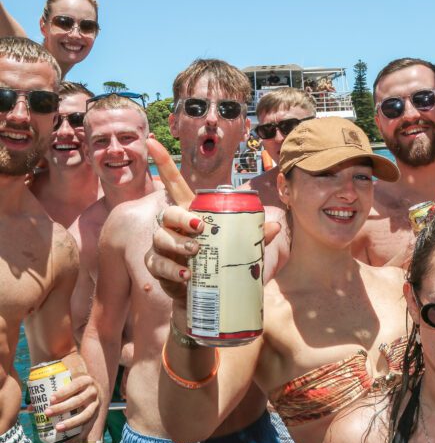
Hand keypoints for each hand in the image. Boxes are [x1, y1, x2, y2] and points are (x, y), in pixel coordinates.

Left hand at [46, 371, 99, 438]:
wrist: (95, 390)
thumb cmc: (76, 387)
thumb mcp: (68, 383)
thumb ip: (51, 392)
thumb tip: (30, 408)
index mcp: (86, 381)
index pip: (75, 385)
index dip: (64, 392)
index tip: (50, 399)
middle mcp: (93, 392)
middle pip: (78, 400)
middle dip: (62, 408)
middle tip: (47, 413)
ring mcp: (96, 405)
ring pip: (85, 415)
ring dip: (71, 422)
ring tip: (57, 428)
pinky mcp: (96, 416)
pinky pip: (88, 428)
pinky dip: (78, 436)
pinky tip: (66, 442)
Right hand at [144, 138, 281, 300]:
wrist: (211, 300)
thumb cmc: (227, 267)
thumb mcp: (245, 251)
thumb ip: (257, 237)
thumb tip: (275, 226)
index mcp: (193, 213)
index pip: (175, 184)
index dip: (164, 163)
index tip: (151, 142)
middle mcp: (174, 227)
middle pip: (169, 212)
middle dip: (181, 218)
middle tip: (200, 228)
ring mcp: (163, 247)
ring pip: (161, 237)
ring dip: (178, 244)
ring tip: (195, 253)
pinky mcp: (157, 266)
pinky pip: (158, 263)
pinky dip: (172, 269)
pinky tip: (187, 275)